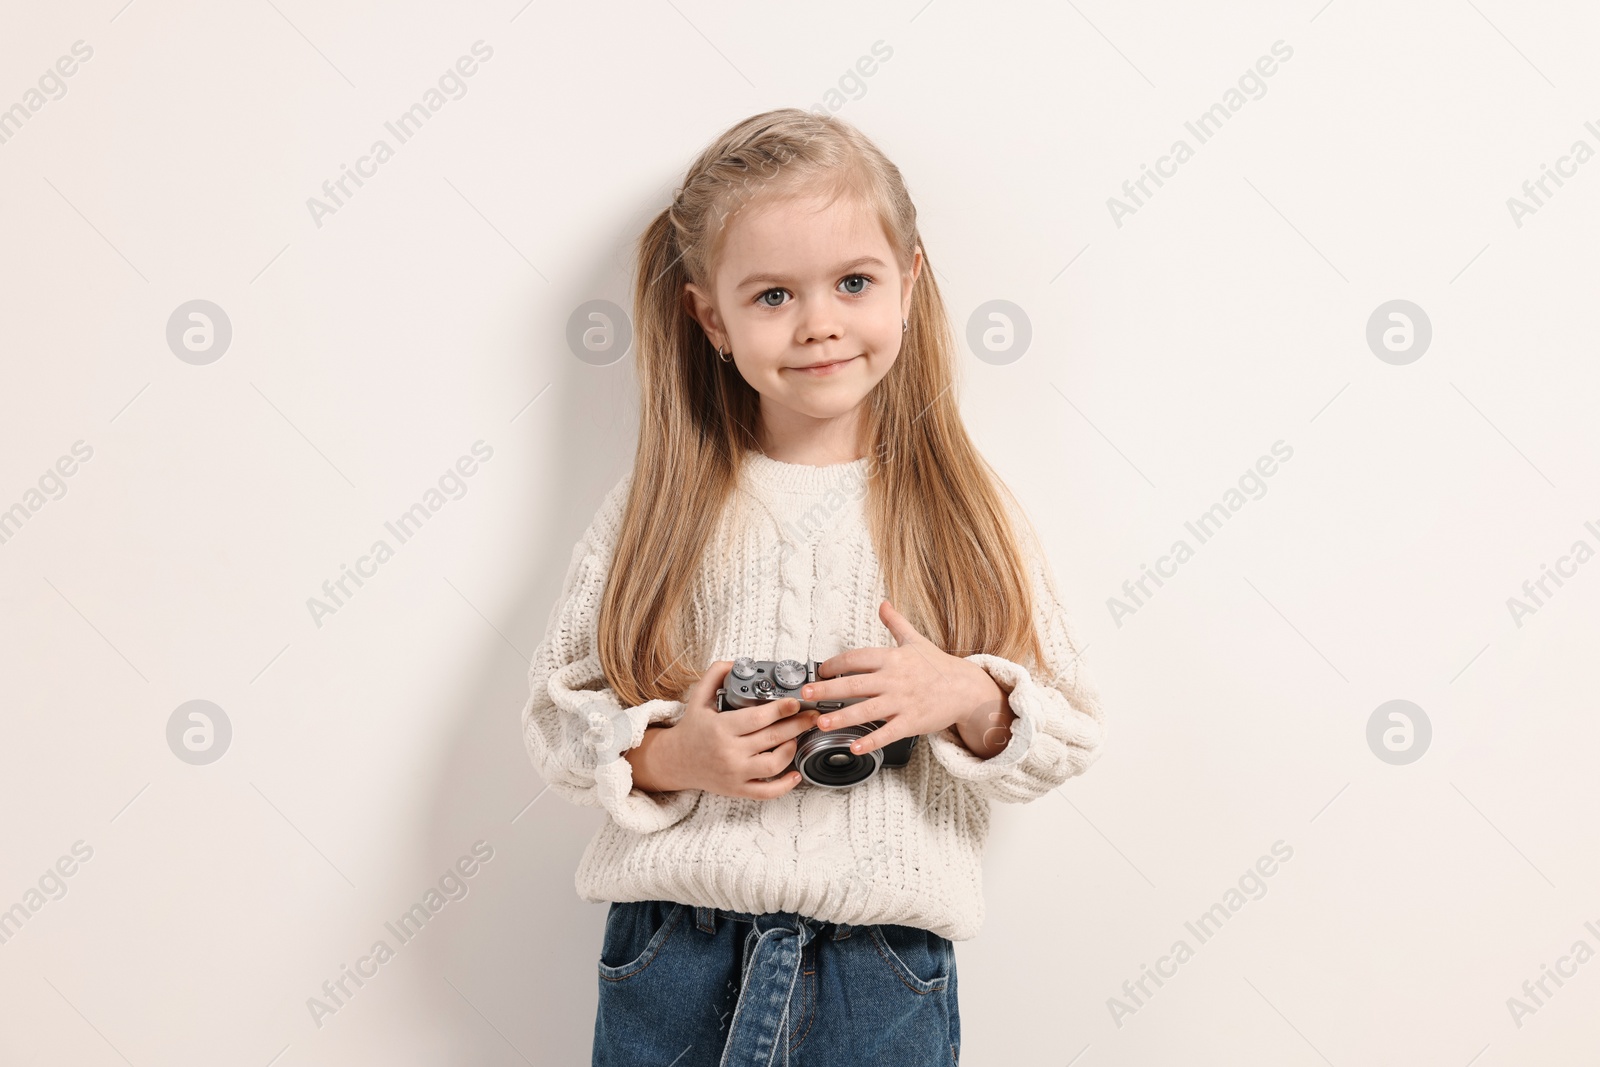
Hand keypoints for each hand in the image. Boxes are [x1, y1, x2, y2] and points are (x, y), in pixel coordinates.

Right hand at [637, 660, 821, 799]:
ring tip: (796, 737)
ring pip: (774, 764)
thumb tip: (738, 663)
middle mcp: (729, 752)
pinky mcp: (738, 790)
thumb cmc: (691, 728)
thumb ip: (716, 675)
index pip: (758, 718)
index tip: (796, 701)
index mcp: (721, 728)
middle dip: (798, 725)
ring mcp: (735, 774)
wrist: (674, 761)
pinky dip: (785, 786)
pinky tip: (795, 774)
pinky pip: (766, 792)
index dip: (781, 709)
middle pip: (772, 738)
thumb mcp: (698, 697)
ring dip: (791, 749)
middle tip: (812, 716)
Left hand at [803, 600, 1013, 758]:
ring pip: (866, 710)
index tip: (819, 670)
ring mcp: (902, 702)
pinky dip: (871, 741)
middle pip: (855, 684)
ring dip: (842, 717)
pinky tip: (854, 746)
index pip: (857, 658)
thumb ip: (895, 623)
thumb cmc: (938, 666)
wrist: (966, 689)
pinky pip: (888, 733)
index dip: (835, 663)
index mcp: (892, 658)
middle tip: (805, 696)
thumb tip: (884, 603)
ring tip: (821, 723)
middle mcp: (894, 679)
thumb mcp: (915, 641)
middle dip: (827, 690)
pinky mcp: (911, 722)